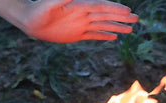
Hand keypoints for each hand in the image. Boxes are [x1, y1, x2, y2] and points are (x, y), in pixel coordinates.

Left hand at [0, 0, 138, 42]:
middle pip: (106, 15)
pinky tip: (114, 37)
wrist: (29, 21)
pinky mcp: (77, 34)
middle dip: (121, 17)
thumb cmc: (37, 10)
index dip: (115, 9)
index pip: (101, 7)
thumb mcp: (49, 3)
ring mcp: (81, 24)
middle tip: (136, 19)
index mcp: (79, 6)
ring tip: (130, 30)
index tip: (128, 11)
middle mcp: (83, 14)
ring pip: (103, 25)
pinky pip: (94, 35)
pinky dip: (104, 36)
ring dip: (117, 27)